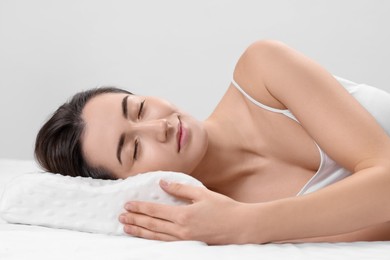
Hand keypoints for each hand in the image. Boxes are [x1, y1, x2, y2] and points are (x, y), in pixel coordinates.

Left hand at [119, 180, 253, 244]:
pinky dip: (152, 240)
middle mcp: (180, 230)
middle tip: (121, 216)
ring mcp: (184, 240)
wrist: (240, 227)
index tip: (127, 204)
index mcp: (183, 215)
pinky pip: (165, 243)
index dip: (140, 207)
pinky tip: (145, 237)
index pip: (155, 211)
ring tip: (126, 227)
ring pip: (155, 236)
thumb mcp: (202, 193)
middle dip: (135, 219)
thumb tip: (162, 183)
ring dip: (139, 231)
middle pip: (152, 224)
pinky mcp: (189, 245)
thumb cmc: (224, 208)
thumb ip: (180, 189)